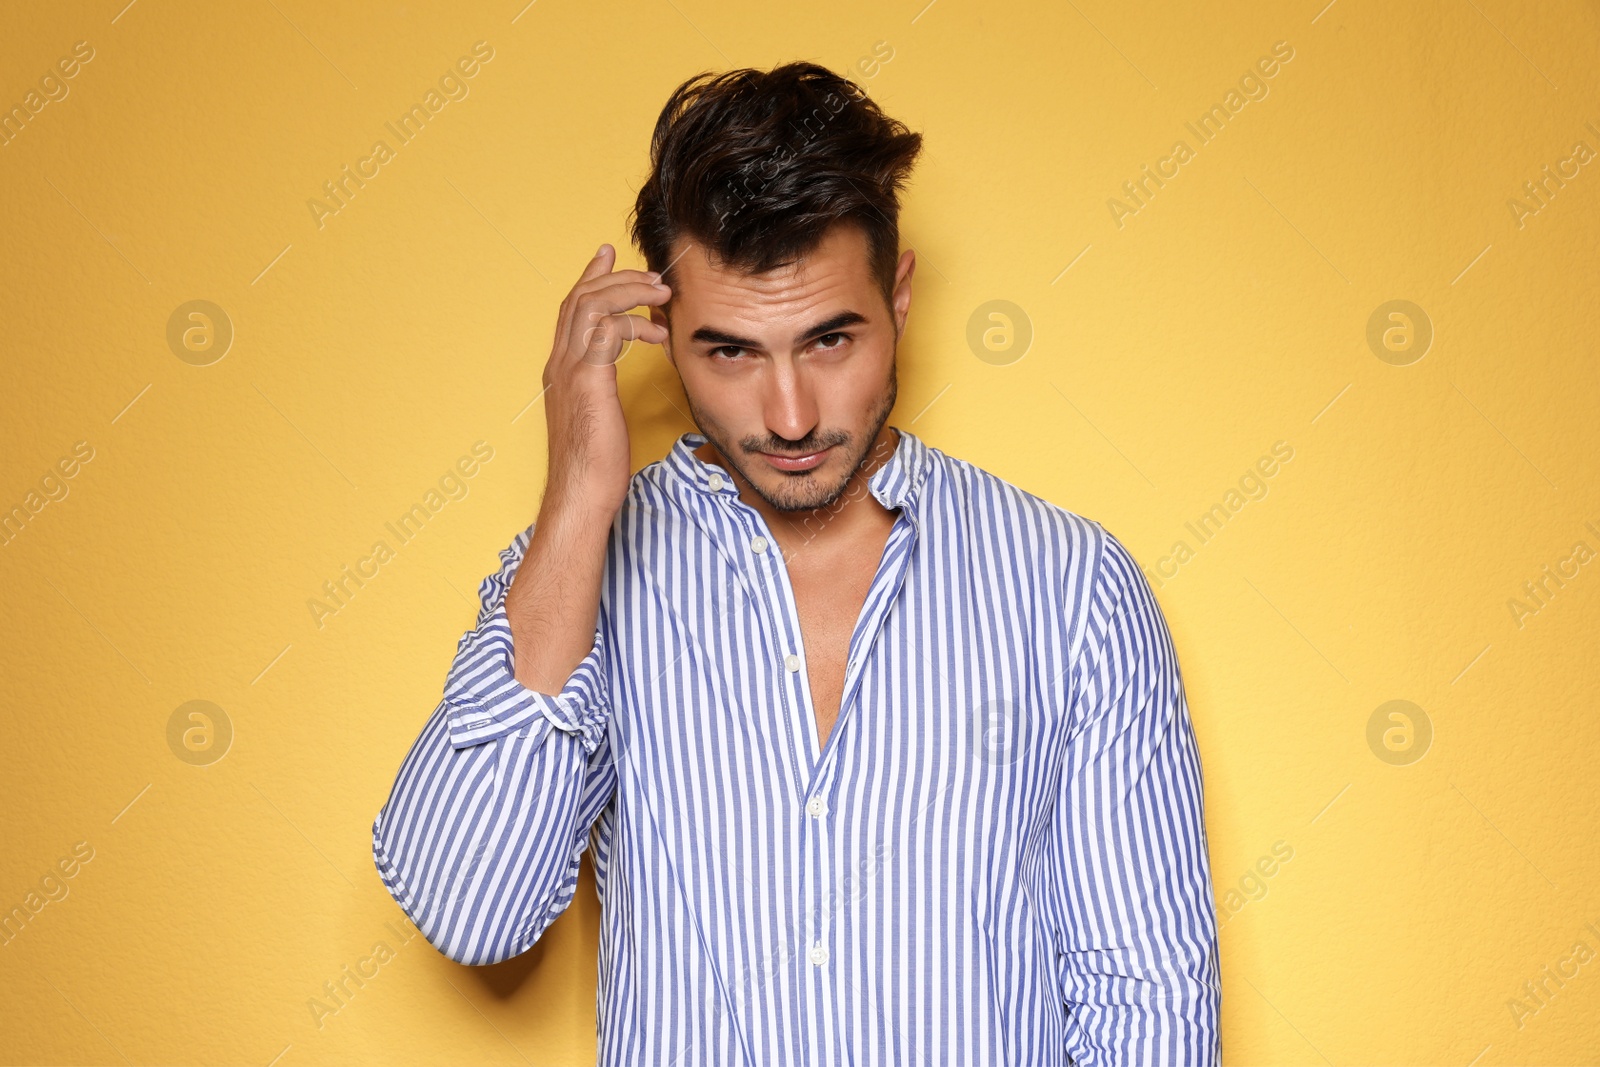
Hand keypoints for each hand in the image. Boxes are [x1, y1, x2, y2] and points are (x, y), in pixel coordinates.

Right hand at [540, 243, 670, 517]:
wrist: (581, 494)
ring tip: (661, 293)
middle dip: (614, 276)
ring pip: (592, 304)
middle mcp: (559, 363)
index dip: (590, 279)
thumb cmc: (595, 468)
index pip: (571, 311)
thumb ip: (601, 392)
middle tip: (649, 271)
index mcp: (561, 370)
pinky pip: (607, 330)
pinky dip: (635, 323)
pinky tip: (657, 334)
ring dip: (629, 291)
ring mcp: (569, 369)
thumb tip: (613, 386)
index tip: (608, 257)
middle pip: (579, 297)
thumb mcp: (599, 419)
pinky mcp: (587, 380)